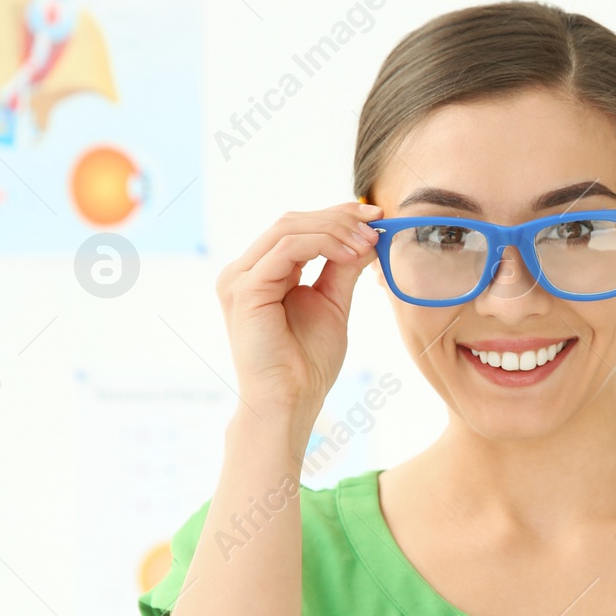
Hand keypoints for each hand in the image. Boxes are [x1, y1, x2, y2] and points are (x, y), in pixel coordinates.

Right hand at [216, 202, 382, 435]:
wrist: (291, 401)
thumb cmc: (308, 363)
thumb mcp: (333, 304)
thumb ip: (343, 268)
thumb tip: (367, 237)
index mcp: (263, 273)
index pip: (297, 228)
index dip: (336, 216)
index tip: (374, 215)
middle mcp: (245, 271)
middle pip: (292, 221)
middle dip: (338, 216)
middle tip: (376, 220)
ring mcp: (240, 278)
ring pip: (288, 228)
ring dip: (334, 229)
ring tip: (367, 241)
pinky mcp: (244, 289)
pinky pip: (285, 249)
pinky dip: (322, 244)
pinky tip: (350, 254)